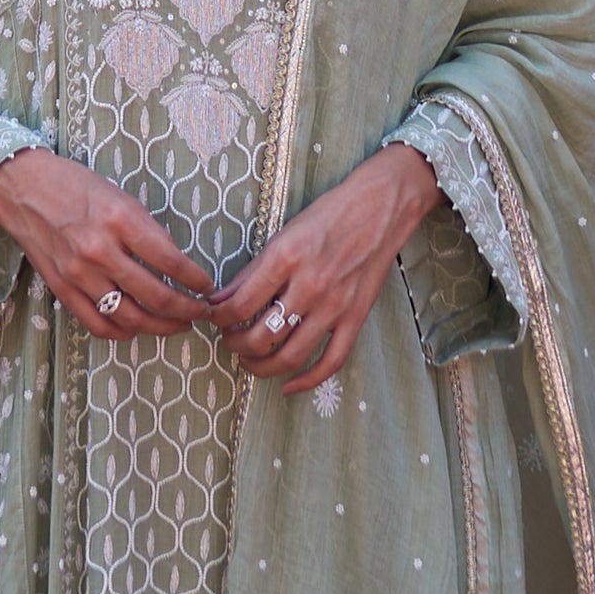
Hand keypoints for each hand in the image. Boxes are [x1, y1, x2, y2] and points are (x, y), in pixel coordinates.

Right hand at [0, 145, 218, 338]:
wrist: (21, 186)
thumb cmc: (73, 184)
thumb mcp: (119, 196)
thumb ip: (144, 230)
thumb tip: (172, 264)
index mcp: (120, 220)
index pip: (170, 261)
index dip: (196, 280)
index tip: (207, 287)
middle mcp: (100, 250)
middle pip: (156, 297)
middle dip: (187, 310)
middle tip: (201, 313)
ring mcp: (79, 274)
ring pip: (130, 318)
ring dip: (160, 327)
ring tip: (177, 325)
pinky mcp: (62, 289)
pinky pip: (97, 324)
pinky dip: (122, 333)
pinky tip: (136, 329)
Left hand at [212, 142, 438, 392]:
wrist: (381, 207)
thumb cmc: (329, 214)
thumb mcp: (284, 233)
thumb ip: (254, 271)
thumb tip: (222, 300)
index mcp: (286, 258)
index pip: (240, 304)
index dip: (219, 318)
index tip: (213, 318)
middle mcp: (310, 286)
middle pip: (261, 337)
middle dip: (235, 345)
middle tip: (228, 339)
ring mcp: (335, 306)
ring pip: (290, 356)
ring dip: (261, 366)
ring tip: (249, 360)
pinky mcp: (356, 318)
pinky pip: (331, 362)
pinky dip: (307, 381)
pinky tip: (288, 386)